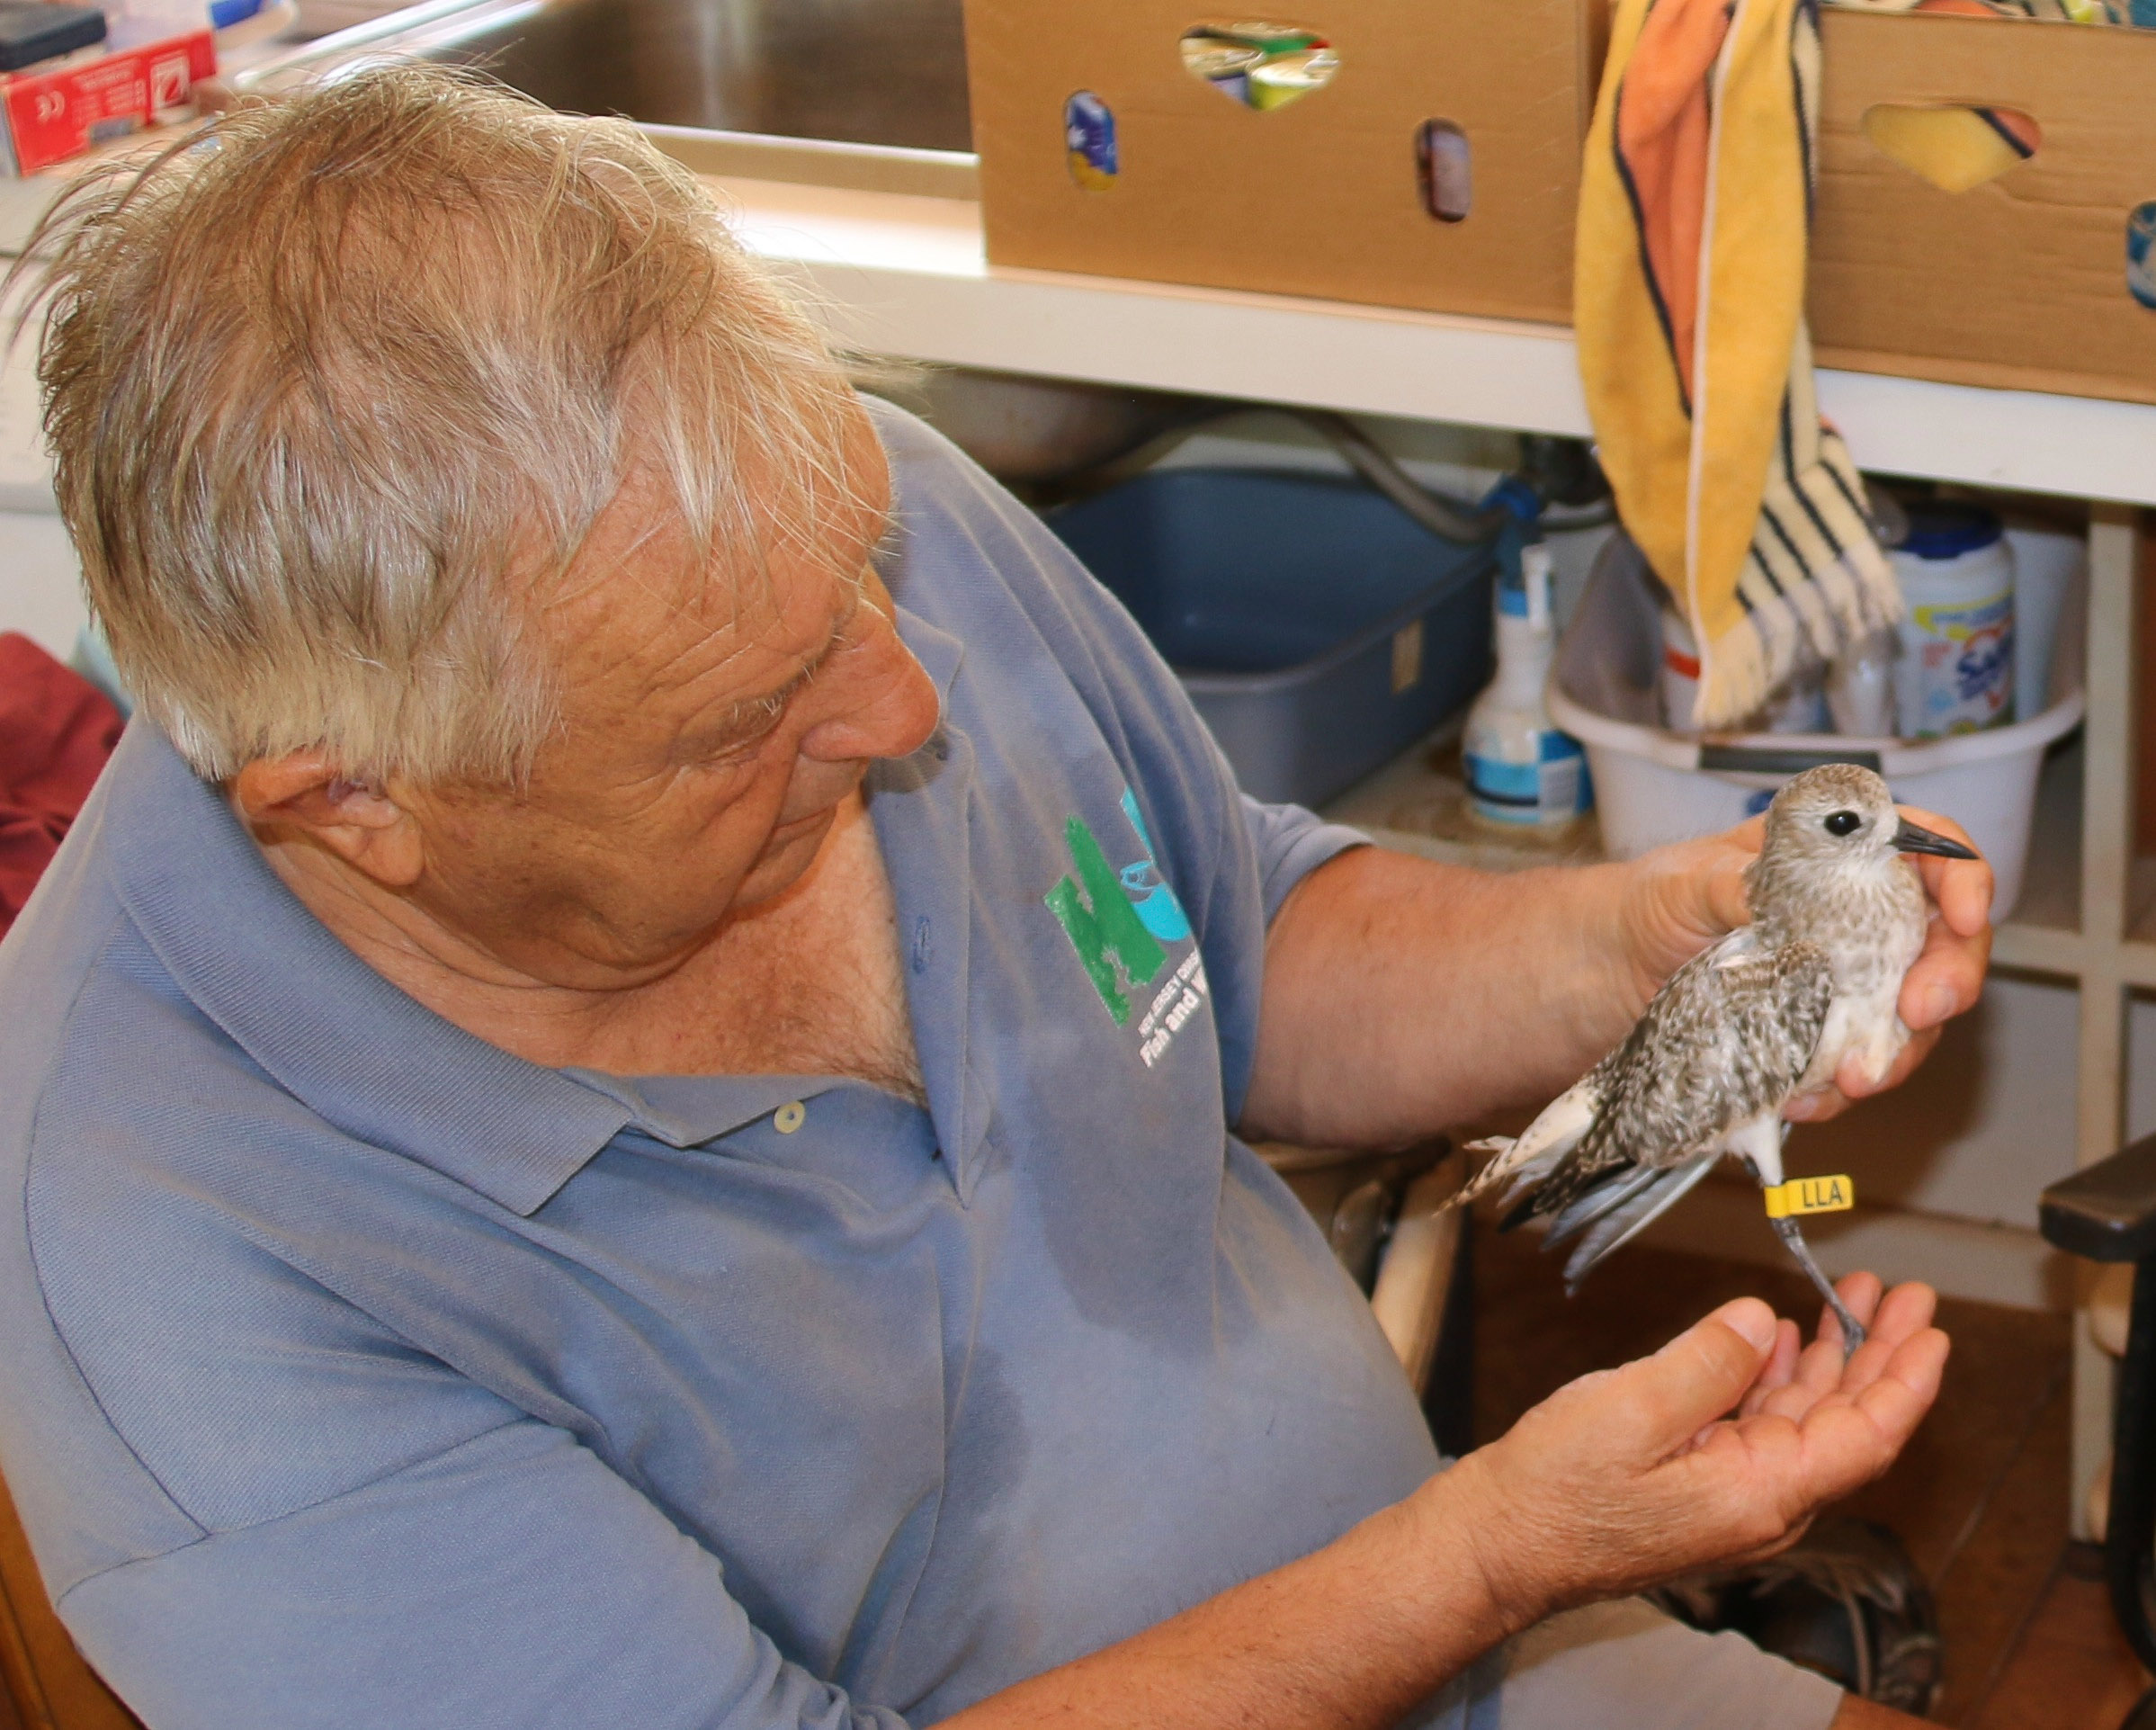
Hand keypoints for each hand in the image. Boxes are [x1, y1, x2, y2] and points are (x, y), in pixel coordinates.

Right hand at [1429, 1275, 1947, 1630]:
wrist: (1499, 1541)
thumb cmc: (1557, 1491)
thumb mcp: (1632, 1412)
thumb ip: (1707, 1364)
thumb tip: (1759, 1320)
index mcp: (1760, 1493)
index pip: (1863, 1438)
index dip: (1903, 1383)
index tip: (1931, 1330)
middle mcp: (1759, 1499)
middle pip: (1843, 1423)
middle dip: (1877, 1355)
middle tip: (1905, 1297)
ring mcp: (1729, 1490)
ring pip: (1803, 1418)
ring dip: (1828, 1356)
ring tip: (1849, 1299)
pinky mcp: (1698, 1478)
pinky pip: (1758, 1422)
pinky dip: (1775, 1374)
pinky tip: (1776, 1336)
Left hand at [1615, 807, 1992, 1121]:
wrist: (1610, 971)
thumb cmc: (1652, 904)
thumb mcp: (1682, 884)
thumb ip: (1728, 884)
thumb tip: (1762, 893)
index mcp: (1835, 856)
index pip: (1925, 848)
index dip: (1960, 875)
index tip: (1963, 914)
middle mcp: (1856, 916)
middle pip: (1942, 939)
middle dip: (1948, 978)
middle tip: (1920, 1011)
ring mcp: (1845, 980)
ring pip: (1911, 1016)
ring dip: (1895, 1051)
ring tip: (1851, 1078)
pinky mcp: (1821, 1035)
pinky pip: (1855, 1065)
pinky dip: (1837, 1090)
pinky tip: (1802, 1101)